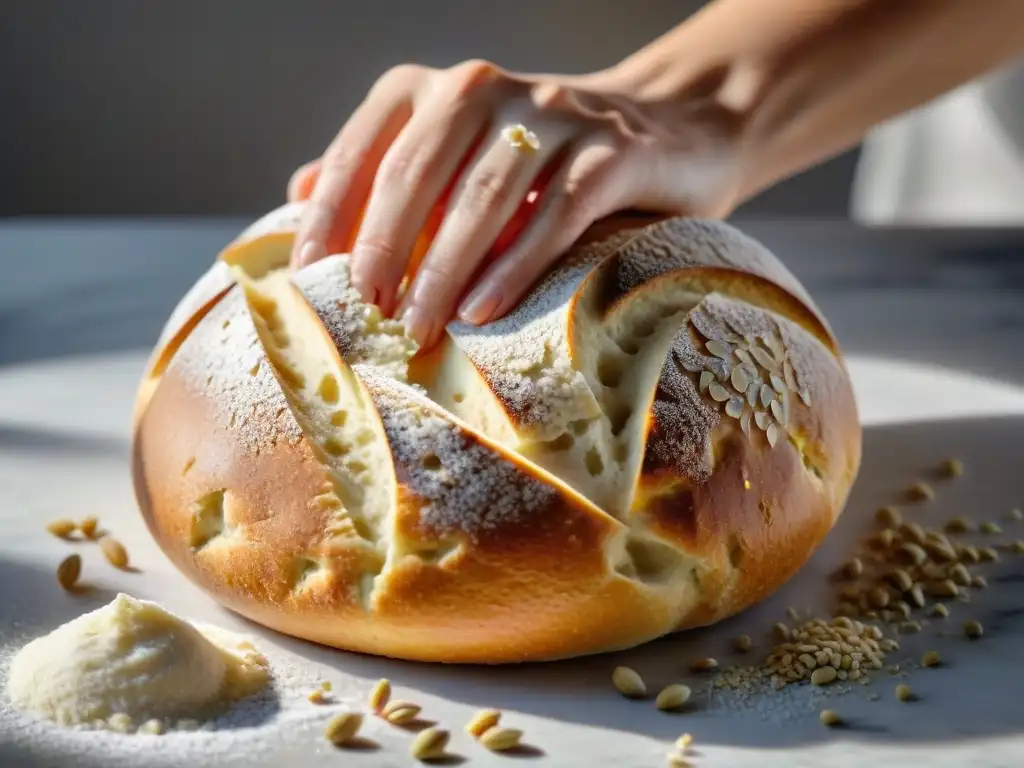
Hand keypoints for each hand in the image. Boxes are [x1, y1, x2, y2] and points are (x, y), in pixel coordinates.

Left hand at [288, 59, 743, 348]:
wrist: (668, 129)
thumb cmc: (542, 160)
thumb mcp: (458, 154)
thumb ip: (383, 168)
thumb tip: (300, 192)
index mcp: (437, 89)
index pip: (366, 148)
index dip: (333, 215)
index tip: (308, 278)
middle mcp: (487, 88)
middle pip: (418, 170)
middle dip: (385, 246)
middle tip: (367, 311)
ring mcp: (553, 114)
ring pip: (483, 195)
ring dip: (444, 268)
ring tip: (418, 327)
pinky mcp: (611, 151)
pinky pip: (554, 212)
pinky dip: (514, 266)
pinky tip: (483, 310)